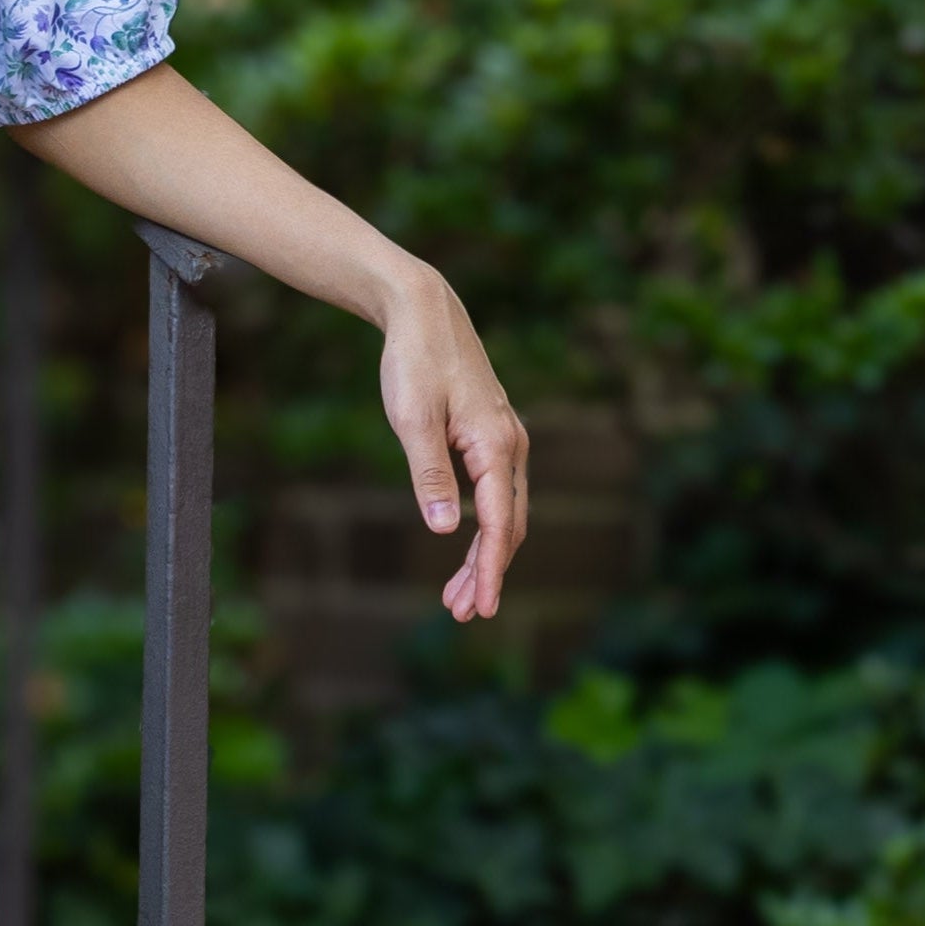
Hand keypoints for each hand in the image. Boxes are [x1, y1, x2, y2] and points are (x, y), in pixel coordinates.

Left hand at [376, 262, 527, 621]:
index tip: (482, 609)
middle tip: (463, 614)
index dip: (490, 571)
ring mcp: (504, 441)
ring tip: (457, 595)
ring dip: (486, 555)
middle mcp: (511, 446)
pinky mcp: (490, 437)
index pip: (500, 524)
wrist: (424, 311)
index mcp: (496, 445)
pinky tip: (464, 544)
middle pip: (509, 526)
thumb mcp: (412, 419)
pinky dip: (483, 525)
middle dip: (488, 573)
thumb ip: (429, 474)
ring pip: (505, 512)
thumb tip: (447, 529)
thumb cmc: (415, 361)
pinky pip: (496, 493)